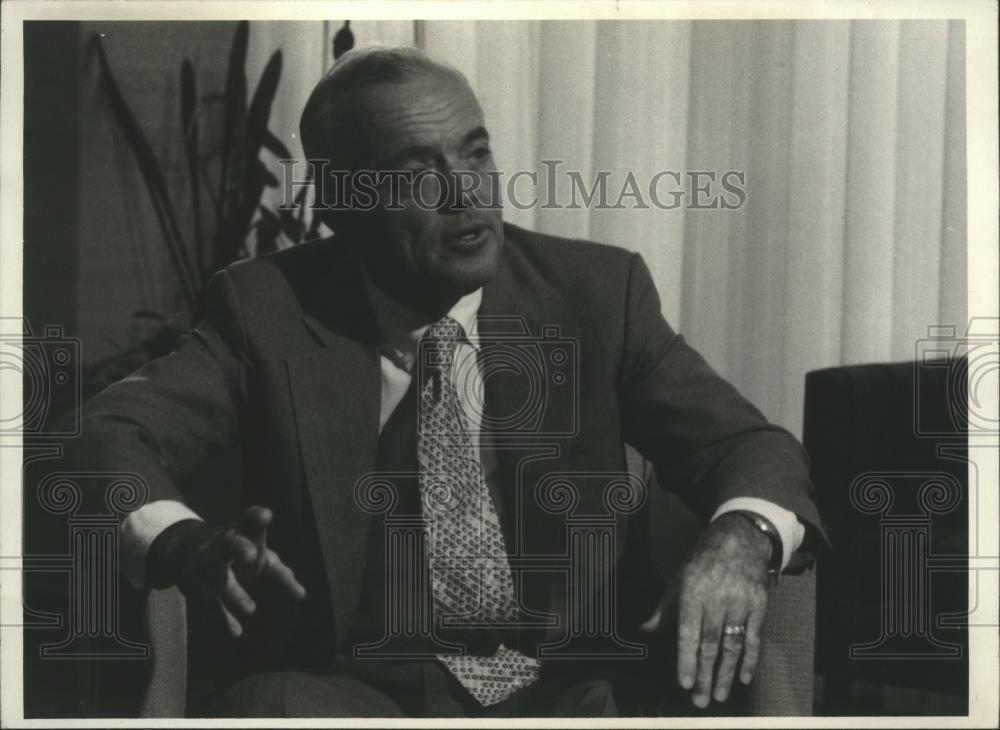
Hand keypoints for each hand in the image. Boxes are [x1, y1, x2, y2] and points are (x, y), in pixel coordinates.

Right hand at [147, 506, 305, 637]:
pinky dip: (221, 617)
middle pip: (229, 542)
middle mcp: (221, 543)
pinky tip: (236, 631)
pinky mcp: (193, 583)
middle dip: (240, 547)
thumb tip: (301, 595)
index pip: (249, 522)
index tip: (265, 516)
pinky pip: (207, 601)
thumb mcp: (259, 556)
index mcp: (242, 532)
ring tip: (251, 609)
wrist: (187, 547)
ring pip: (216, 574)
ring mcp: (204, 562)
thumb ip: (280, 574)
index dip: (256, 517)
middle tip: (253, 557)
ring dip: (233, 591)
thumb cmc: (238, 550)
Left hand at [642, 512, 771, 707]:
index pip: (688, 631)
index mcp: (692, 592)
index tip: (685, 682)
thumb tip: (643, 632)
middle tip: (700, 700)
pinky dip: (750, 658)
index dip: (686, 658)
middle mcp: (717, 599)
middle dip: (705, 675)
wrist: (739, 539)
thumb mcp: (677, 580)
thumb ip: (663, 610)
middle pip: (710, 643)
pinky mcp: (759, 605)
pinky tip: (744, 677)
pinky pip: (754, 637)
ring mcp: (740, 602)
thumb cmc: (702, 563)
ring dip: (726, 672)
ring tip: (719, 695)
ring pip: (732, 644)